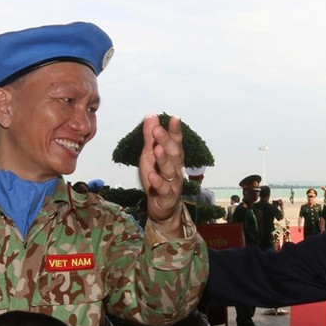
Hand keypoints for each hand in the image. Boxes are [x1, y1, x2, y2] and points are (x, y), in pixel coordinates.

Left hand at [139, 113, 185, 236]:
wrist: (162, 209)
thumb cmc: (157, 179)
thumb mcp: (150, 156)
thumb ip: (151, 138)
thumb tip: (151, 116)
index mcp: (173, 158)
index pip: (175, 142)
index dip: (175, 131)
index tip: (173, 118)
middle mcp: (176, 169)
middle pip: (174, 154)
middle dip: (167, 141)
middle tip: (157, 130)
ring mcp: (173, 183)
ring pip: (170, 170)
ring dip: (164, 159)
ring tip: (157, 149)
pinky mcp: (167, 198)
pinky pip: (164, 190)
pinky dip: (158, 183)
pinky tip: (152, 175)